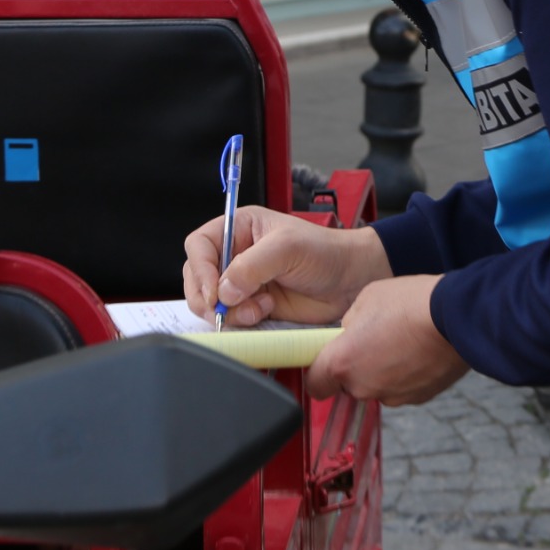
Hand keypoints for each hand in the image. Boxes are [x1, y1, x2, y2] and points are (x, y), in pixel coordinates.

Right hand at [185, 206, 389, 327]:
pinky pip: (231, 319)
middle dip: (209, 297)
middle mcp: (236, 254)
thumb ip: (252, 265)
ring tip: (259, 308)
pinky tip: (266, 312)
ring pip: (211, 303)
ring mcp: (242, 283)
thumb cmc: (326, 252)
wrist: (351, 282)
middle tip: (227, 308)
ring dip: (229, 312)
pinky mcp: (252, 307)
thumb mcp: (288, 248)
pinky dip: (242, 322)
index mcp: (238, 228)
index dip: (201, 270)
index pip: (199, 246)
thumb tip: (223, 290)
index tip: (214, 292)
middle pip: (197, 277)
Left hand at [306, 276, 469, 404]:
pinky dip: (405, 375)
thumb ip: (349, 323)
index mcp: (343, 362)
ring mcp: (393, 395)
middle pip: (348, 385)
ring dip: (381, 371)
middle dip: (355, 366)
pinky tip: (416, 352)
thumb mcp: (366, 299)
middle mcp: (364, 386)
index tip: (326, 361)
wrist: (457, 317)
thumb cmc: (410, 303)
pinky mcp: (418, 397)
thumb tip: (350, 332)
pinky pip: (401, 388)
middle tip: (372, 339)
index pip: (315, 384)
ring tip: (400, 342)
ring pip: (376, 387)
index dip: (319, 373)